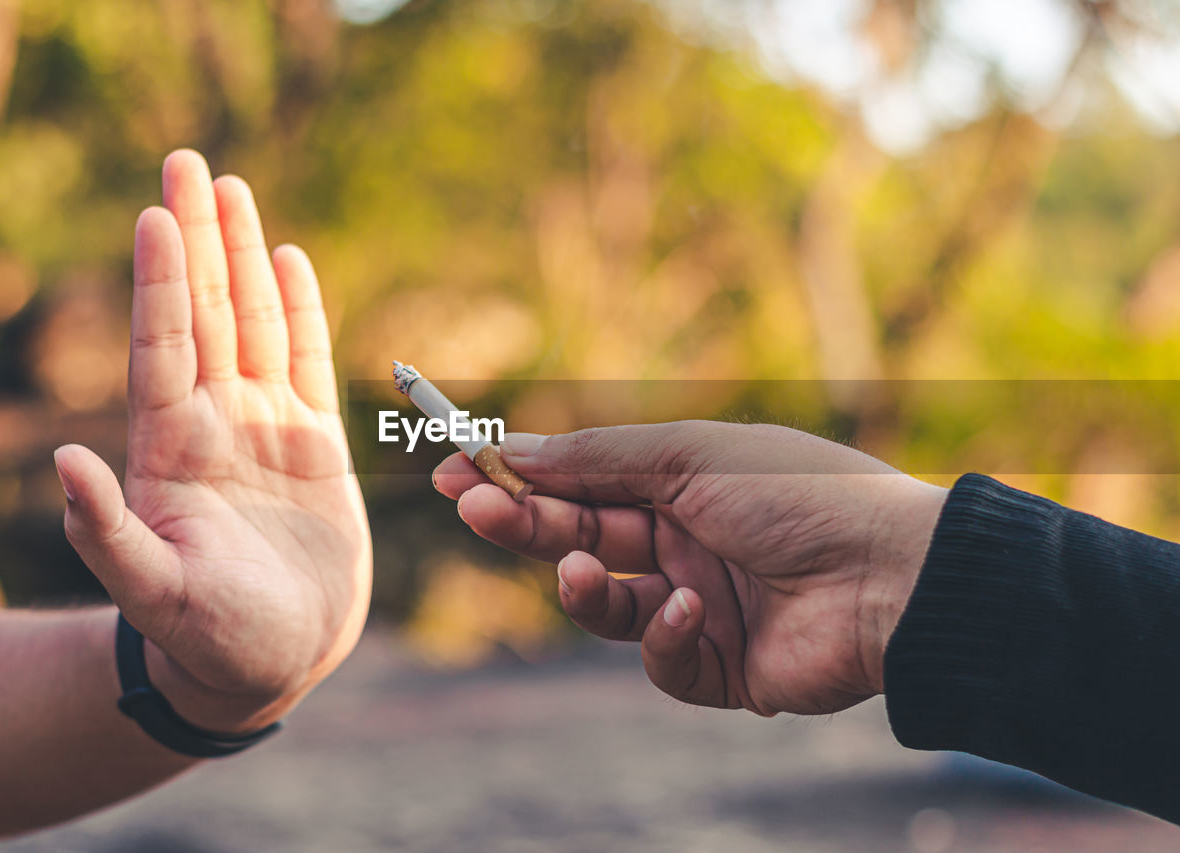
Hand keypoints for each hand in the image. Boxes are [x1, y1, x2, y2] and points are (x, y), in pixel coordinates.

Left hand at [54, 150, 369, 733]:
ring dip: (244, 258)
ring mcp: (265, 427)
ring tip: (233, 191)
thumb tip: (66, 459)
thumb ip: (108, 532)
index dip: (162, 284)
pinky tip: (289, 261)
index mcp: (172, 450)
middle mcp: (214, 423)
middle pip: (205, 313)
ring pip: (255, 324)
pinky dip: (302, 311)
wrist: (274, 657)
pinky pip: (308, 362)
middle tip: (189, 164)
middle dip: (198, 240)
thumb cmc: (209, 639)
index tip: (156, 215)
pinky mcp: (314, 443)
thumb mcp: (154, 594)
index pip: (164, 348)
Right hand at [434, 421, 945, 715]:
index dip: (519, 477)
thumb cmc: (801, 495)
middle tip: (472, 508)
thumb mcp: (692, 456)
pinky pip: (661, 658)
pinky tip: (693, 610)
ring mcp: (699, 606)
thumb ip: (599, 459)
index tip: (456, 469)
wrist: (894, 576)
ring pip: (607, 607)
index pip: (580, 482)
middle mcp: (683, 543)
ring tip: (580, 572)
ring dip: (582, 589)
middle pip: (579, 538)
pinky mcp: (719, 668)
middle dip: (523, 525)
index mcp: (681, 485)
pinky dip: (665, 635)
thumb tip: (516, 448)